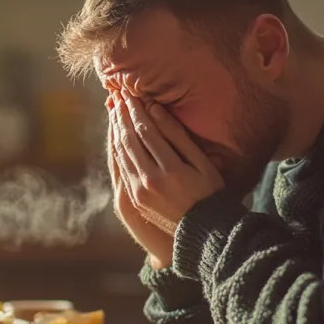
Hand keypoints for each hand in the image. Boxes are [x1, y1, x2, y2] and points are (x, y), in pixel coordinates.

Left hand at [111, 92, 223, 234]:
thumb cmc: (210, 192)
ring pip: (121, 153)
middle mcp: (151, 181)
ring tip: (114, 110)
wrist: (204, 230)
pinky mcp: (133, 199)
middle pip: (129, 140)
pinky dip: (116, 148)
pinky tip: (116, 134)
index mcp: (172, 171)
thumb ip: (178, 136)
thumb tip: (155, 109)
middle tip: (116, 95)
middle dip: (122, 115)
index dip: (137, 110)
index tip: (131, 93)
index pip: (146, 132)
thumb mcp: (202, 162)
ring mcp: (139, 192)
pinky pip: (120, 167)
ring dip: (115, 129)